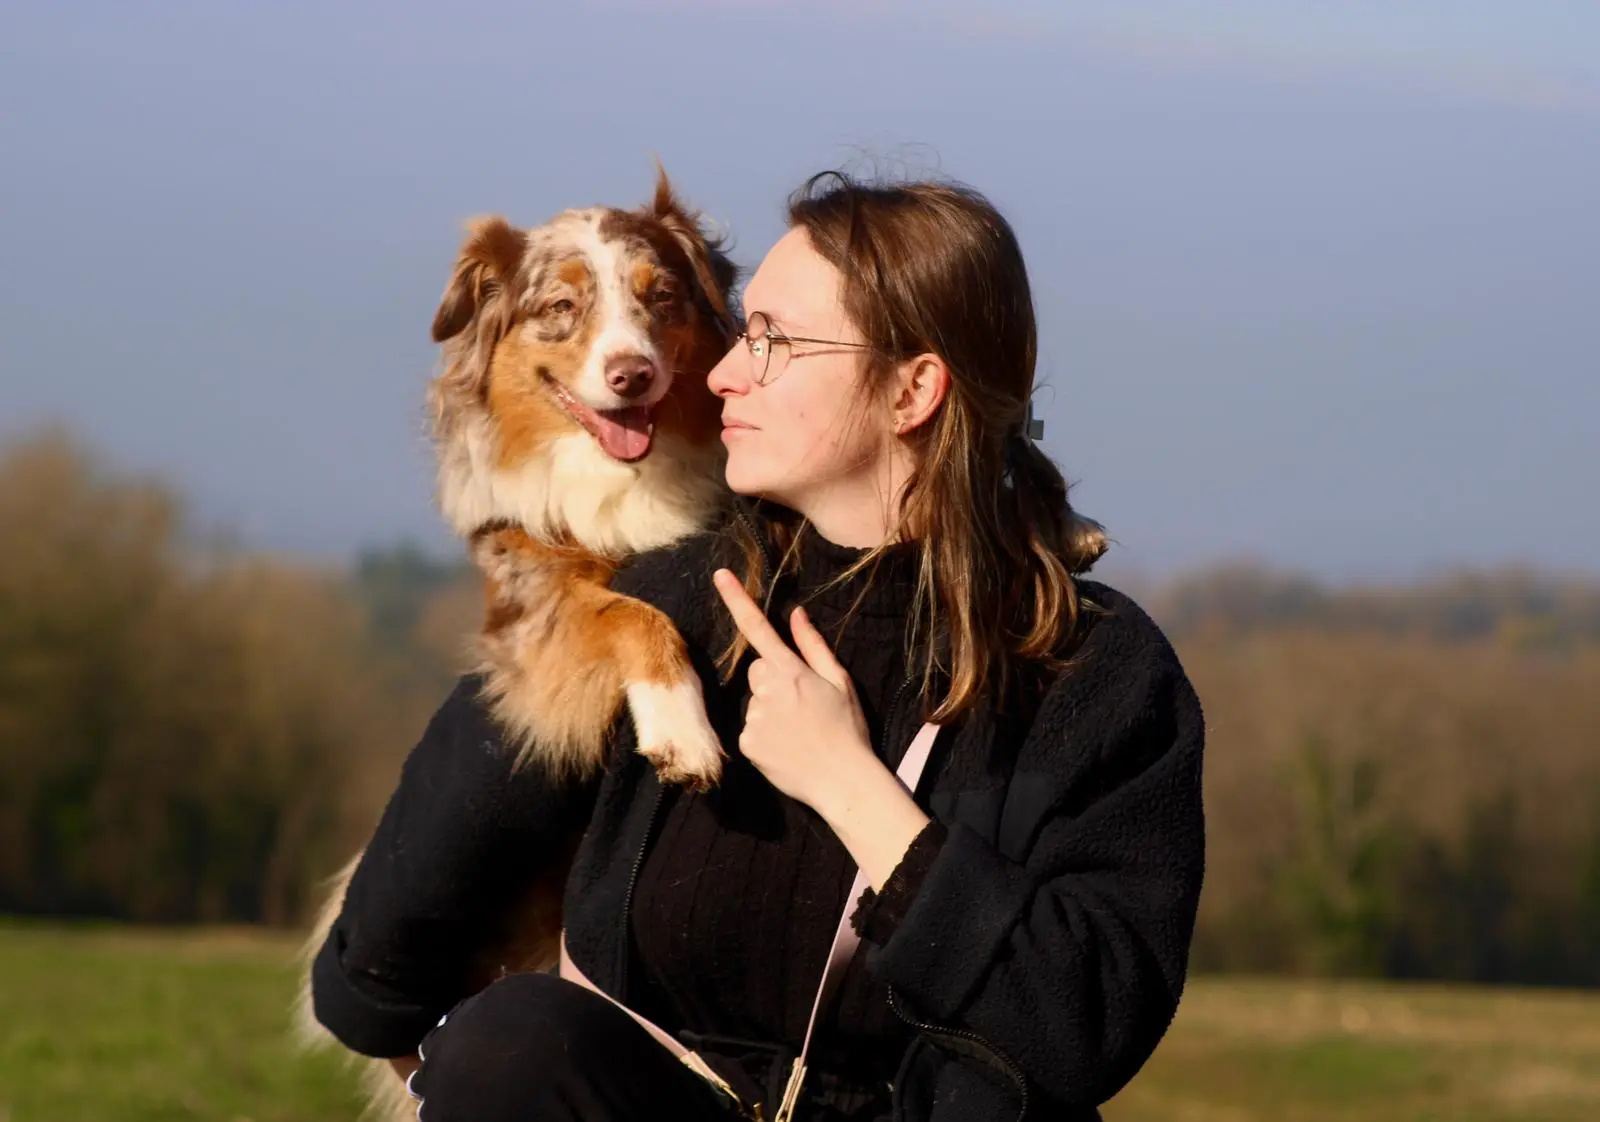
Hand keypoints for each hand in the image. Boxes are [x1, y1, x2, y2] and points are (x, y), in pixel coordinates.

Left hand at [712, 568, 930, 889]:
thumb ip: (813, 646)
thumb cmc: (848, 729)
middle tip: (803, 703)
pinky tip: (787, 746)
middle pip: (758, 670)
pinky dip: (765, 734)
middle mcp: (767, 690)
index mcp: (791, 670)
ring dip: (770, 709)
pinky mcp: (746, 743)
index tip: (720, 575)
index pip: (758, 628)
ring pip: (755, 701)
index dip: (737, 599)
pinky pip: (750, 728)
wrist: (843, 781)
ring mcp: (753, 718)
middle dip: (774, 679)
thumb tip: (796, 614)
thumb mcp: (840, 682)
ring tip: (799, 730)